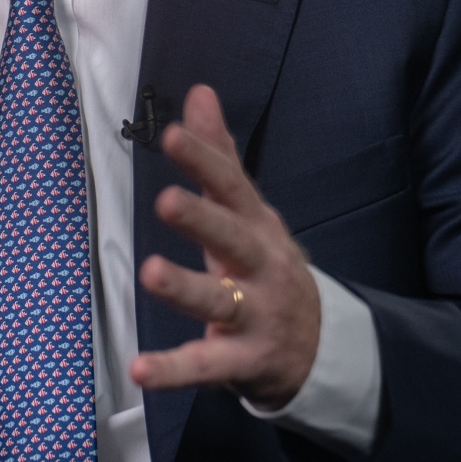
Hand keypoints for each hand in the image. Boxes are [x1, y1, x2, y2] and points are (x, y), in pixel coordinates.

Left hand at [129, 85, 320, 408]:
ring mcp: (256, 314)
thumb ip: (221, 156)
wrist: (320, 344)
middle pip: (231, 238)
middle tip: (167, 200)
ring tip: (151, 272)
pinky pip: (205, 364)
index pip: (231, 186)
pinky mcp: (244, 359)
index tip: (172, 134)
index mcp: (256, 225)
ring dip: (185, 288)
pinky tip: (140, 369)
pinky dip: (172, 369)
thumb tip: (199, 92)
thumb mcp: (251, 211)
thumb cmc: (268, 265)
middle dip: (202, 219)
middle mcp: (260, 266)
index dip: (204, 160)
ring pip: (219, 301)